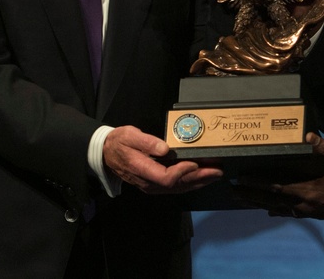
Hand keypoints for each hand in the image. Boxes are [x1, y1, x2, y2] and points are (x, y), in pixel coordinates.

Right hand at [103, 126, 222, 193]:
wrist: (106, 154)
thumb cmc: (119, 142)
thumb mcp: (129, 136)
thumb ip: (147, 142)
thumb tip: (165, 148)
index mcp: (142, 170)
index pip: (166, 177)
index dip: (182, 172)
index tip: (195, 162)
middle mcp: (148, 183)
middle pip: (177, 185)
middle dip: (199, 178)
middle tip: (217, 171)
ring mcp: (152, 186)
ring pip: (178, 188)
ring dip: (198, 182)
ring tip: (214, 175)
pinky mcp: (155, 185)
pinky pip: (175, 187)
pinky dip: (190, 183)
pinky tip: (201, 179)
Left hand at [237, 133, 323, 218]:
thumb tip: (308, 135)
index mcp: (312, 192)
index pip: (277, 188)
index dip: (257, 183)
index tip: (241, 179)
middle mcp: (308, 206)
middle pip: (273, 201)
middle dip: (252, 195)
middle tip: (232, 191)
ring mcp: (312, 212)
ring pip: (281, 208)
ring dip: (261, 203)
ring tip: (244, 199)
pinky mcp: (318, 213)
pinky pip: (292, 212)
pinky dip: (278, 209)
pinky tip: (270, 209)